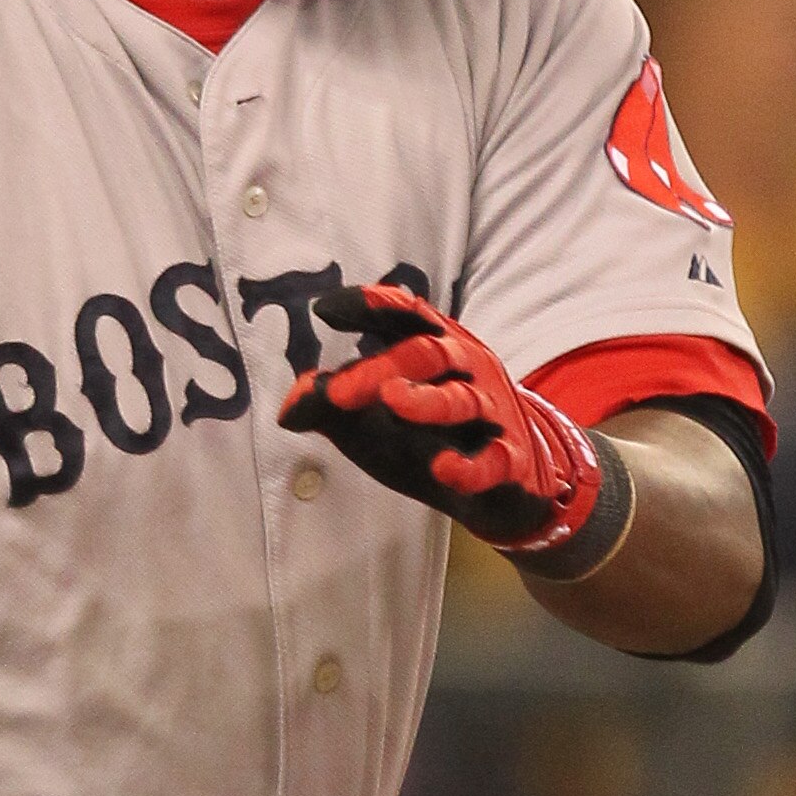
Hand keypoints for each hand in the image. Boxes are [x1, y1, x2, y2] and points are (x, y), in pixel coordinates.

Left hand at [278, 283, 605, 549]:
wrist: (507, 489)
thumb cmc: (432, 440)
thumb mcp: (374, 423)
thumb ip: (331, 408)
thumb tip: (287, 409)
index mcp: (435, 350)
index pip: (405, 316)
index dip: (370, 306)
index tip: (326, 309)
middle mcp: (466, 371)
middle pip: (426, 355)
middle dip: (380, 369)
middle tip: (338, 393)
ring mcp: (491, 414)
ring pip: (461, 399)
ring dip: (426, 401)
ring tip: (392, 403)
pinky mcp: (509, 461)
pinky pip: (492, 460)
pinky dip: (469, 466)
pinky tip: (443, 470)